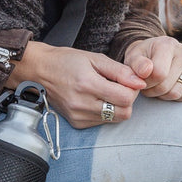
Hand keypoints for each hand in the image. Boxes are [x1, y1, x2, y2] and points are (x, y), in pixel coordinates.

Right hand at [7, 42, 144, 127]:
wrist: (40, 71)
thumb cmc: (67, 61)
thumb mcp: (95, 58)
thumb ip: (120, 71)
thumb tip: (140, 82)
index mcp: (87, 84)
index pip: (125, 98)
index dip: (132, 89)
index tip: (128, 80)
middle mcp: (82, 104)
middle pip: (124, 113)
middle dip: (128, 100)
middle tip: (120, 87)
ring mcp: (78, 116)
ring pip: (115, 119)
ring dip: (117, 106)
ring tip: (107, 92)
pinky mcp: (77, 123)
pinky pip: (102, 122)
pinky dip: (106, 112)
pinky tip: (97, 99)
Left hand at [122, 36, 181, 101]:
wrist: (155, 53)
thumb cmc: (143, 57)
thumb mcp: (133, 57)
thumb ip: (135, 64)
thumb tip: (146, 72)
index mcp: (167, 45)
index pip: (158, 74)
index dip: (146, 83)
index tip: (141, 80)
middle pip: (166, 86)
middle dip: (152, 91)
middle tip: (147, 86)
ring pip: (177, 93)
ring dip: (163, 95)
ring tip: (157, 86)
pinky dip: (177, 97)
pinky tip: (170, 88)